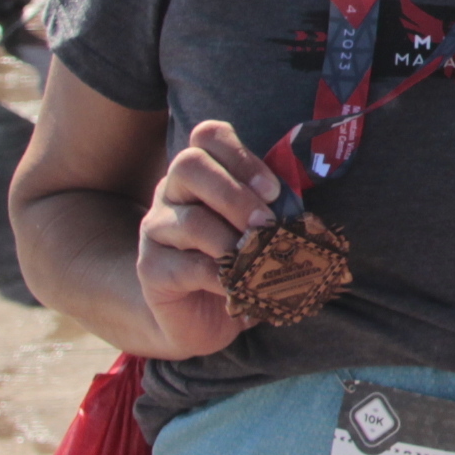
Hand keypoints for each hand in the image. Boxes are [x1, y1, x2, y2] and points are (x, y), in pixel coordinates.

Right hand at [136, 118, 272, 356]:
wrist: (204, 318)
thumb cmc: (240, 263)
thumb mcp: (260, 229)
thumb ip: (273, 209)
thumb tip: (303, 211)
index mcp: (201, 173)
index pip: (208, 137)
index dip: (241, 156)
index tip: (273, 190)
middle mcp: (172, 192)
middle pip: (190, 165)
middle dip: (235, 194)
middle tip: (265, 224)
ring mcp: (156, 228)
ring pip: (190, 220)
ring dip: (232, 241)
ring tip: (257, 260)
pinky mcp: (151, 268)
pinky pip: (186, 266)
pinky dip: (221, 276)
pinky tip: (239, 287)